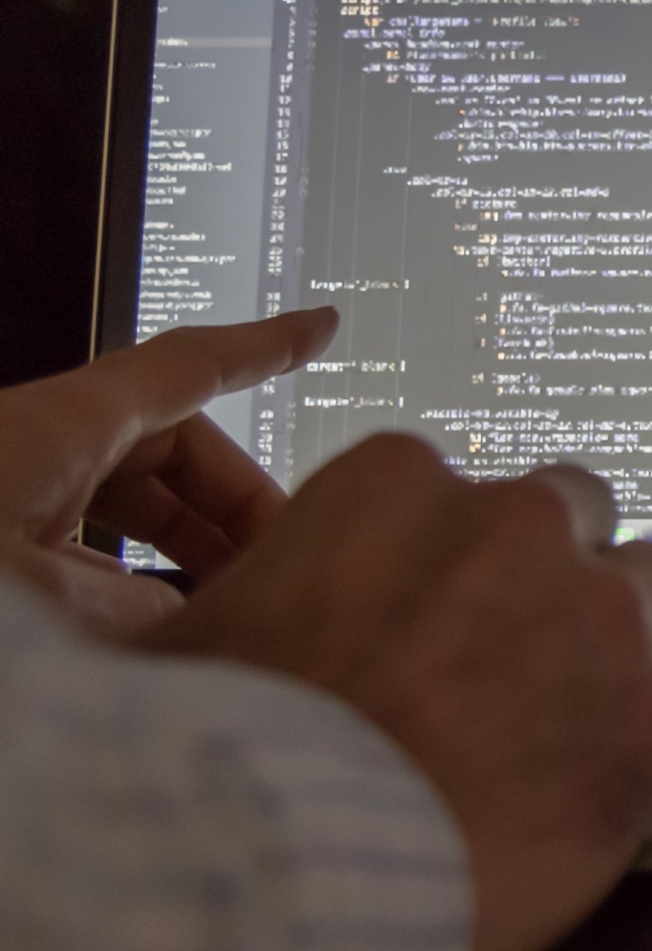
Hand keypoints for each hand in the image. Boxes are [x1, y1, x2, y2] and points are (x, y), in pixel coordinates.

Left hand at [0, 308, 339, 634]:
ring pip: (126, 497)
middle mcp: (36, 448)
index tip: (322, 326)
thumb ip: (126, 610)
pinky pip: (77, 540)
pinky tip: (157, 624)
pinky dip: (127, 571)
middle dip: (237, 501)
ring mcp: (12, 495)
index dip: (264, 347)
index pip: (186, 369)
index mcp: (53, 429)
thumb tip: (181, 622)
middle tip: (286, 565)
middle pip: (169, 447)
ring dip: (188, 542)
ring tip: (234, 601)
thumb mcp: (35, 598)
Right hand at [137, 434, 651, 950]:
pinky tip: (607, 785)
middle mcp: (517, 527)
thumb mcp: (202, 636)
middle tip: (525, 652)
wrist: (283, 878)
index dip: (459, 558)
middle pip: (581, 517)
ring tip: (581, 713)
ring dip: (628, 639)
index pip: (463, 491)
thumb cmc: (220, 767)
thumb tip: (271, 617)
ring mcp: (599, 617)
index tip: (448, 604)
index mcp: (398, 485)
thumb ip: (278, 590)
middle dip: (560, 574)